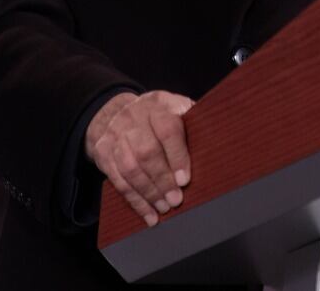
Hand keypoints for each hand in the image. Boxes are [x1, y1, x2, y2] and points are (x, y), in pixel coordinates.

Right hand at [84, 90, 193, 226]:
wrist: (113, 112)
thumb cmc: (154, 115)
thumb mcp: (172, 106)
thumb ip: (190, 119)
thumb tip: (216, 140)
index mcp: (157, 106)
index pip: (167, 130)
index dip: (177, 156)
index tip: (185, 179)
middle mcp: (133, 118)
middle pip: (146, 152)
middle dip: (162, 180)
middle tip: (176, 200)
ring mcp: (115, 135)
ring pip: (130, 168)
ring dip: (148, 193)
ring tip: (164, 209)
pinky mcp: (103, 153)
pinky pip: (118, 180)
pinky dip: (135, 200)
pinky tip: (148, 214)